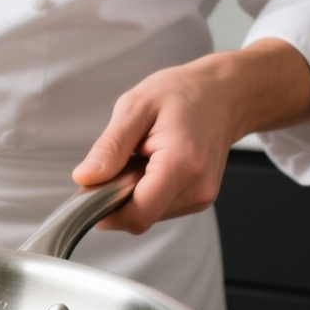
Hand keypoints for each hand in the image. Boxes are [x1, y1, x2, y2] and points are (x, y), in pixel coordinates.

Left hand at [71, 39, 309, 233]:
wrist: (223, 94)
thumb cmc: (183, 93)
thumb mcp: (136, 106)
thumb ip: (110, 147)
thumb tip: (85, 178)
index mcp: (181, 164)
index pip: (137, 214)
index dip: (105, 209)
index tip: (89, 189)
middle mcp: (196, 188)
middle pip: (140, 216)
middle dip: (117, 196)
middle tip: (120, 159)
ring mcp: (201, 197)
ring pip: (148, 214)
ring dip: (132, 193)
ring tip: (142, 156)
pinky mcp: (199, 199)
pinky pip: (160, 207)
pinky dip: (147, 191)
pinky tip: (154, 164)